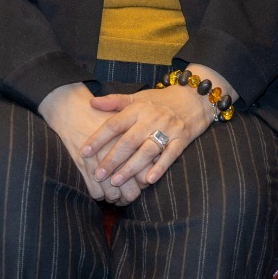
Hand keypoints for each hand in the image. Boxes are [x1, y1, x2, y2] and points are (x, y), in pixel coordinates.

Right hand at [38, 84, 140, 204]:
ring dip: (116, 198)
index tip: (142, 182)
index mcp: (130, 144)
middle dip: (131, 195)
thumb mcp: (125, 122)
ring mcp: (99, 163)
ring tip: (116, 196)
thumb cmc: (101, 116)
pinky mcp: (84, 168)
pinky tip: (102, 192)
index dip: (144, 182)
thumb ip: (141, 139)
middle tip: (130, 194)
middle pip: (131, 190)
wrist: (74, 110)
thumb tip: (157, 157)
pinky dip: (100, 196)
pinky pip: (95, 193)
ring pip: (113, 195)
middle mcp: (116, 156)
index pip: (144, 174)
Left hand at [83, 84, 209, 188]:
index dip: (98, 138)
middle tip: (97, 174)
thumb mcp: (137, 97)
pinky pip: (170, 155)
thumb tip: (91, 103)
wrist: (193, 98)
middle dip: (111, 159)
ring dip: (131, 168)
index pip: (114, 124)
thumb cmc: (160, 101)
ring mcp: (167, 129)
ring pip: (147, 151)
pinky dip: (160, 168)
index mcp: (138, 108)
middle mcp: (151, 119)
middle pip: (128, 141)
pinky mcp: (182, 139)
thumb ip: (114, 101)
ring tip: (116, 181)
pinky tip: (149, 181)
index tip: (84, 152)